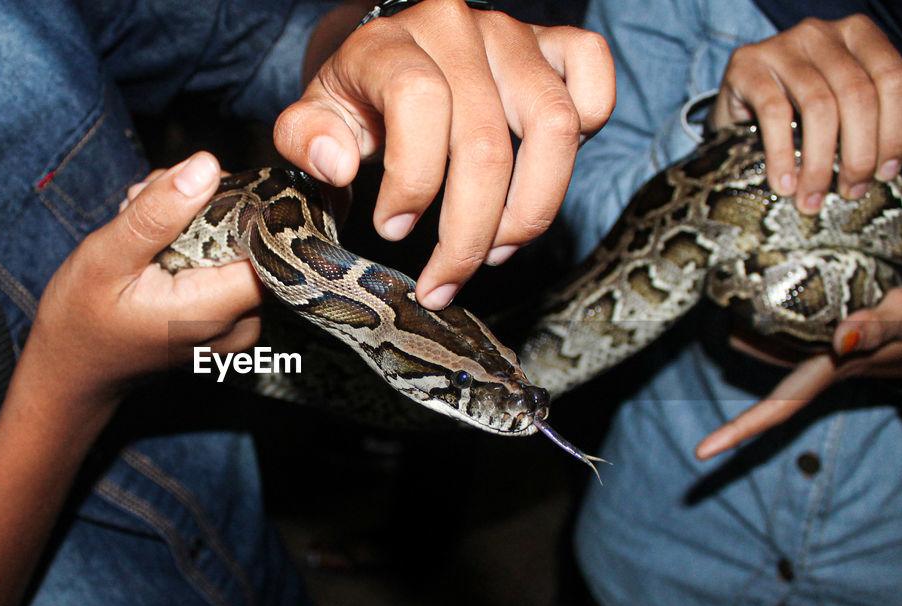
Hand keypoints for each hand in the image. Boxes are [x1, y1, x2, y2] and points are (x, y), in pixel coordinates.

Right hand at [22, 152, 262, 409]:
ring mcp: (237, 326)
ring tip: (142, 225)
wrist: (73, 371)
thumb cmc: (80, 320)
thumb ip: (157, 214)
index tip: (192, 189)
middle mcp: (239, 324)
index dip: (239, 203)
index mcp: (215, 311)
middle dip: (206, 208)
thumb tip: (206, 165)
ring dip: (196, 224)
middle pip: (252, 242)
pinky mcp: (229, 322)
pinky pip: (228, 269)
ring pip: (238, 250)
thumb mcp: (106, 257)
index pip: (267, 243)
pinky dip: (198, 248)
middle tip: (146, 201)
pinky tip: (157, 245)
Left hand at [275, 0, 614, 309]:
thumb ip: (305, 138)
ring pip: (555, 127)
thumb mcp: (315, 116)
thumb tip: (336, 165)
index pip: (419, 101)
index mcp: (391, 42)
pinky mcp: (558, 45)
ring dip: (529, 210)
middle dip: (468, 233)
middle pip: (488, 144)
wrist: (395, 52)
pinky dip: (588, 136)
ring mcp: (516, 36)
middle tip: (446, 279)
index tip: (392, 229)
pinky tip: (540, 180)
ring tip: (495, 251)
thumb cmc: (360, 98)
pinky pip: (595, 83)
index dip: (411, 180)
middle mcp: (460, 29)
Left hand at [696, 286, 901, 458]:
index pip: (776, 408)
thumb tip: (840, 338)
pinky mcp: (842, 332)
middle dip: (730, 358)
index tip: (702, 454)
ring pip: (775, 351)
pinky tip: (756, 298)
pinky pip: (796, 330)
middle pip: (764, 377)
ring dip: (746, 336)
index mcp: (832, 370)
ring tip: (715, 308)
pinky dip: (772, 317)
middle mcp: (823, 365)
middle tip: (697, 325)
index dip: (739, 431)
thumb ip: (878, 327)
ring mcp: (831, 351)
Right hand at [709, 14, 901, 212]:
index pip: (894, 80)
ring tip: (814, 197)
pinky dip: (782, 154)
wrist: (744, 115)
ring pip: (819, 106)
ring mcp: (782, 45)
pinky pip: (774, 112)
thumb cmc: (814, 116)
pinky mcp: (747, 65)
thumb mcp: (869, 107)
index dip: (896, 132)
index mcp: (860, 34)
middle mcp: (821, 31)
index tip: (887, 174)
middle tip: (851, 192)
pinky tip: (785, 184)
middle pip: (857, 94)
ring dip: (820, 161)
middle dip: (858, 153)